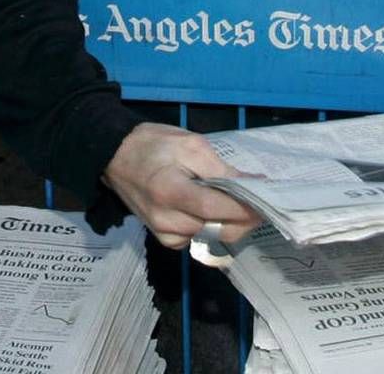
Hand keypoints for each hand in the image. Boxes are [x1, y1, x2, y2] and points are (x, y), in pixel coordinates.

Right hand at [102, 122, 260, 249]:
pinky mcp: (163, 239)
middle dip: (244, 218)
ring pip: (211, 235)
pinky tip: (207, 209)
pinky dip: (209, 226)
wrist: (114, 156)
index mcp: (171, 191)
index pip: (217, 208)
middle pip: (219, 228)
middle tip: (258, 202)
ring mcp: (163, 233)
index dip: (245, 207)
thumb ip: (220, 168)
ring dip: (228, 222)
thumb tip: (253, 184)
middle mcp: (166, 219)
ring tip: (234, 201)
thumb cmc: (153, 144)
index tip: (268, 200)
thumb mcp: (189, 145)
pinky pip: (196, 238)